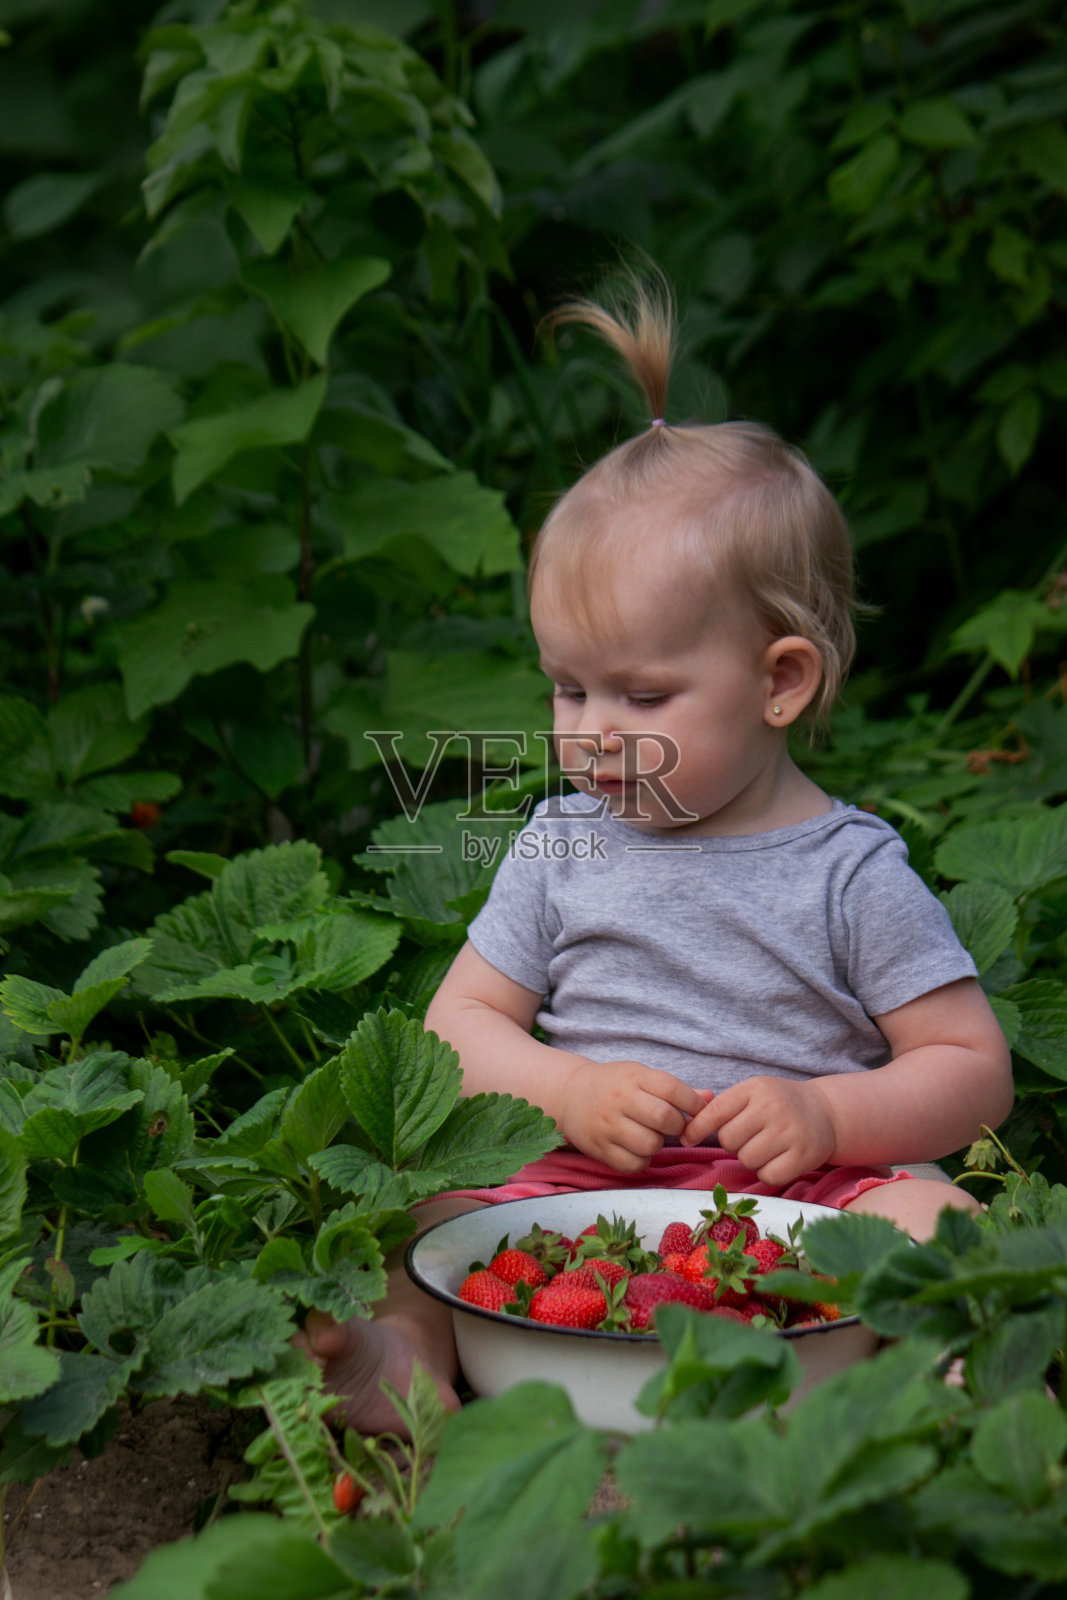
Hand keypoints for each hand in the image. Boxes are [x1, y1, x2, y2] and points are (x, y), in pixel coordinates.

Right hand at [560, 1059, 706, 1172]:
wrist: (570, 1095)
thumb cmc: (614, 1085)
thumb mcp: (642, 1077)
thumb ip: (675, 1089)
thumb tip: (709, 1098)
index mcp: (634, 1078)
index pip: (672, 1089)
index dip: (693, 1104)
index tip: (697, 1111)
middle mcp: (620, 1100)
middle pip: (665, 1118)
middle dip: (678, 1126)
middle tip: (673, 1126)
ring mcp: (608, 1125)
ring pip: (650, 1144)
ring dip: (658, 1144)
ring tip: (650, 1135)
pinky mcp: (599, 1148)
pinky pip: (633, 1164)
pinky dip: (641, 1160)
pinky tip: (636, 1148)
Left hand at [680, 1076, 836, 1185]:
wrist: (826, 1111)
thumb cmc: (779, 1103)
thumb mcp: (753, 1092)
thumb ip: (723, 1106)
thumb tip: (685, 1130)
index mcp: (755, 1089)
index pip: (715, 1112)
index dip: (696, 1129)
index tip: (686, 1139)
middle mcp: (772, 1107)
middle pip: (728, 1140)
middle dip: (733, 1144)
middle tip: (749, 1137)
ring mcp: (790, 1132)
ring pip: (747, 1160)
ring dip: (751, 1159)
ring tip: (766, 1147)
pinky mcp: (804, 1155)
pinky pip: (768, 1176)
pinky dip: (768, 1173)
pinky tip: (778, 1159)